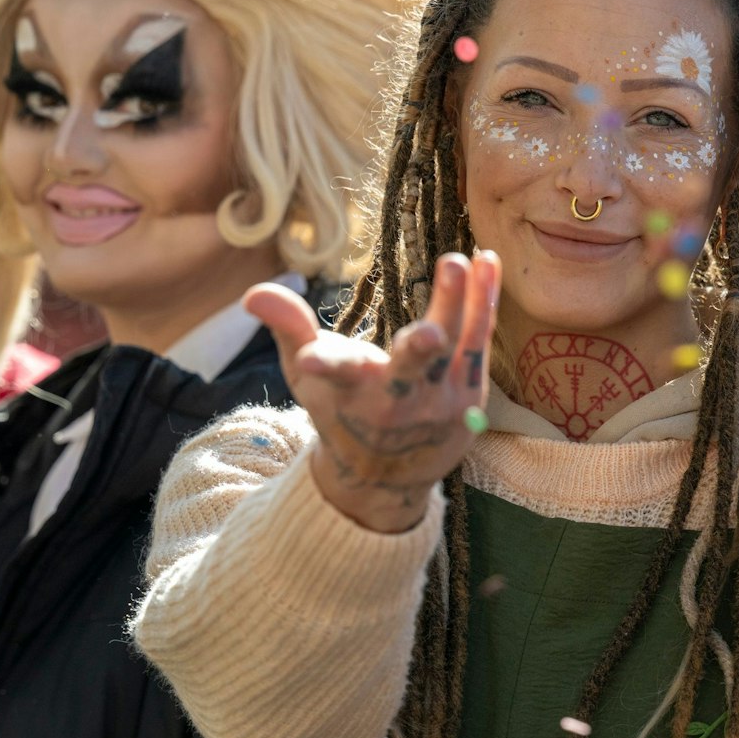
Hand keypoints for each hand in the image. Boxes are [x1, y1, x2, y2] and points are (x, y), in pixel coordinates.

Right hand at [247, 252, 500, 532]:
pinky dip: (483, 303)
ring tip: (459, 261)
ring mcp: (439, 401)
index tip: (311, 361)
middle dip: (419, 351)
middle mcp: (397, 402)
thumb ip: (288, 329)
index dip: (322, 366)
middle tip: (428, 329)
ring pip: (454, 348)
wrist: (387, 476)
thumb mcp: (306, 376)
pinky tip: (486, 262)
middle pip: (411, 371)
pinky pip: (478, 343)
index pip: (334, 377)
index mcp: (350, 395)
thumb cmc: (341, 413)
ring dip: (460, 305)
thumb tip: (252, 293)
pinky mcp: (471, 395)